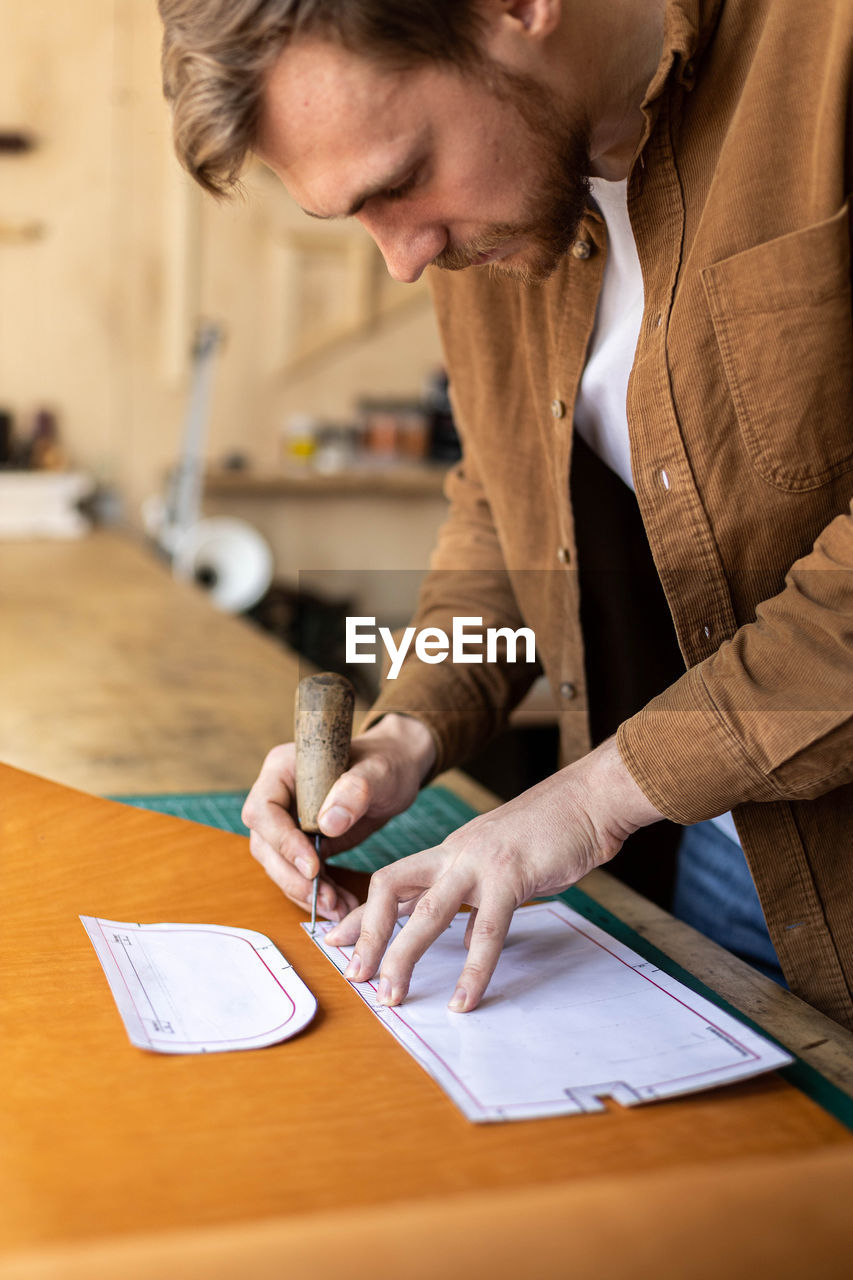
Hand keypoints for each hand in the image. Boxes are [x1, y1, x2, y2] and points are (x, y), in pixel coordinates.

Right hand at [241, 713, 435, 920]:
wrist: (396, 772)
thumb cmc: (386, 762)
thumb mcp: (378, 771)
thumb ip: (355, 790)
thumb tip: (326, 825)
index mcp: (283, 769)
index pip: (263, 811)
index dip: (282, 842)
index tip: (313, 866)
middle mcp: (278, 796)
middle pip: (265, 845)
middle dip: (292, 878)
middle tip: (324, 901)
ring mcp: (288, 822)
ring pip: (281, 865)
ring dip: (305, 892)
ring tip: (338, 909)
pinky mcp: (304, 844)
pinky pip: (301, 873)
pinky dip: (319, 893)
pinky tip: (341, 905)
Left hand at [325, 736, 664, 1008]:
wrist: (590, 799)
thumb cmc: (551, 831)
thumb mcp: (501, 860)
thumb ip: (476, 891)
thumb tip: (464, 928)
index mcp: (450, 851)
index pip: (393, 881)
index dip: (363, 913)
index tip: (336, 941)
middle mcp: (455, 854)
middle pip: (391, 887)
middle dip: (367, 933)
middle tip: (354, 975)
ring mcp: (481, 863)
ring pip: (428, 913)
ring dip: (404, 956)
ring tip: (392, 996)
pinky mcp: (512, 877)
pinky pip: (486, 932)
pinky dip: (472, 971)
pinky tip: (463, 1000)